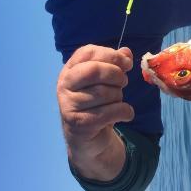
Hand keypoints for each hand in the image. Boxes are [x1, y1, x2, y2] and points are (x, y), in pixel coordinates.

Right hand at [57, 45, 134, 180]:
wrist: (86, 137)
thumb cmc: (96, 103)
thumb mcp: (106, 81)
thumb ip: (115, 63)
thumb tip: (126, 52)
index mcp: (70, 69)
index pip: (88, 52)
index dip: (111, 55)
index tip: (126, 63)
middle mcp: (64, 85)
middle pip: (94, 70)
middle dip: (116, 74)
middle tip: (123, 82)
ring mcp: (69, 105)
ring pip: (104, 93)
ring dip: (119, 96)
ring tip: (117, 100)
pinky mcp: (79, 124)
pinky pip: (110, 112)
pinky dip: (125, 111)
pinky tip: (125, 113)